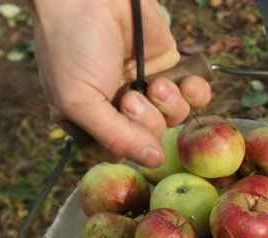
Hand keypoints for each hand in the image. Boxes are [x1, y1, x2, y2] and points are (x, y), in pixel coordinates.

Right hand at [31, 0, 211, 165]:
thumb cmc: (71, 46)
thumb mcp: (80, 101)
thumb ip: (116, 137)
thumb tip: (153, 162)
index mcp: (91, 120)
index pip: (122, 153)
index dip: (130, 146)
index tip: (121, 122)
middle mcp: (120, 108)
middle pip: (151, 139)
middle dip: (146, 121)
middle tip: (130, 96)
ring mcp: (146, 88)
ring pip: (174, 119)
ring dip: (169, 105)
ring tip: (154, 83)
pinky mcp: (169, 67)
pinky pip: (194, 95)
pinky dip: (196, 93)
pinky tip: (188, 84)